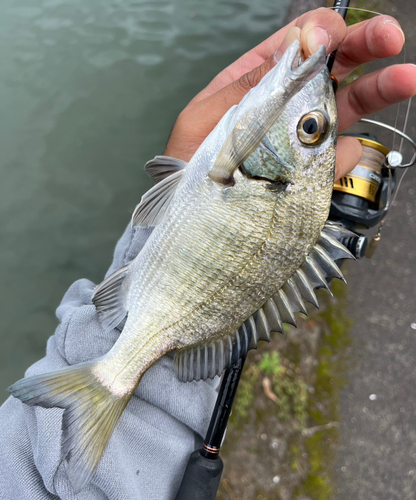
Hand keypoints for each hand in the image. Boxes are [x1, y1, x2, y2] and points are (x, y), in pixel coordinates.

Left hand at [164, 8, 415, 180]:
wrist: (191, 222)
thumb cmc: (189, 164)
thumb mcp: (209, 116)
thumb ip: (253, 81)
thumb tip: (302, 40)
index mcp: (255, 82)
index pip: (296, 45)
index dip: (320, 33)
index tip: (330, 37)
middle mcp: (285, 105)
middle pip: (331, 69)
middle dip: (363, 48)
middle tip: (391, 38)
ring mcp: (301, 139)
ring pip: (346, 107)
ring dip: (378, 90)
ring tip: (406, 79)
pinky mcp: (311, 173)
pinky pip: (340, 157)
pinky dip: (346, 154)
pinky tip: (344, 154)